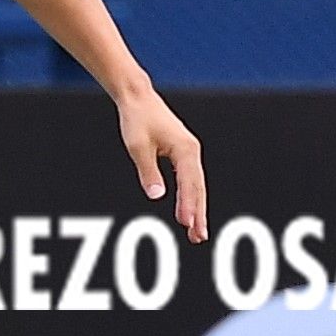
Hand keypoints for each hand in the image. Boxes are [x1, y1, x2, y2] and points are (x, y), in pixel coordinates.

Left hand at [118, 89, 206, 241]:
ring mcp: (189, 152)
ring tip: (196, 232)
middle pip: (198, 188)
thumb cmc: (137, 121)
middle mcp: (192, 151)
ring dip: (196, 208)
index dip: (188, 205)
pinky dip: (190, 195)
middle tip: (198, 237)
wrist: (138, 99)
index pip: (189, 183)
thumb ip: (148, 172)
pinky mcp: (183, 152)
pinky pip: (190, 178)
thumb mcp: (138, 147)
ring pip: (196, 185)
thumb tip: (156, 196)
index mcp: (185, 149)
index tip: (187, 224)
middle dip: (198, 213)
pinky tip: (188, 211)